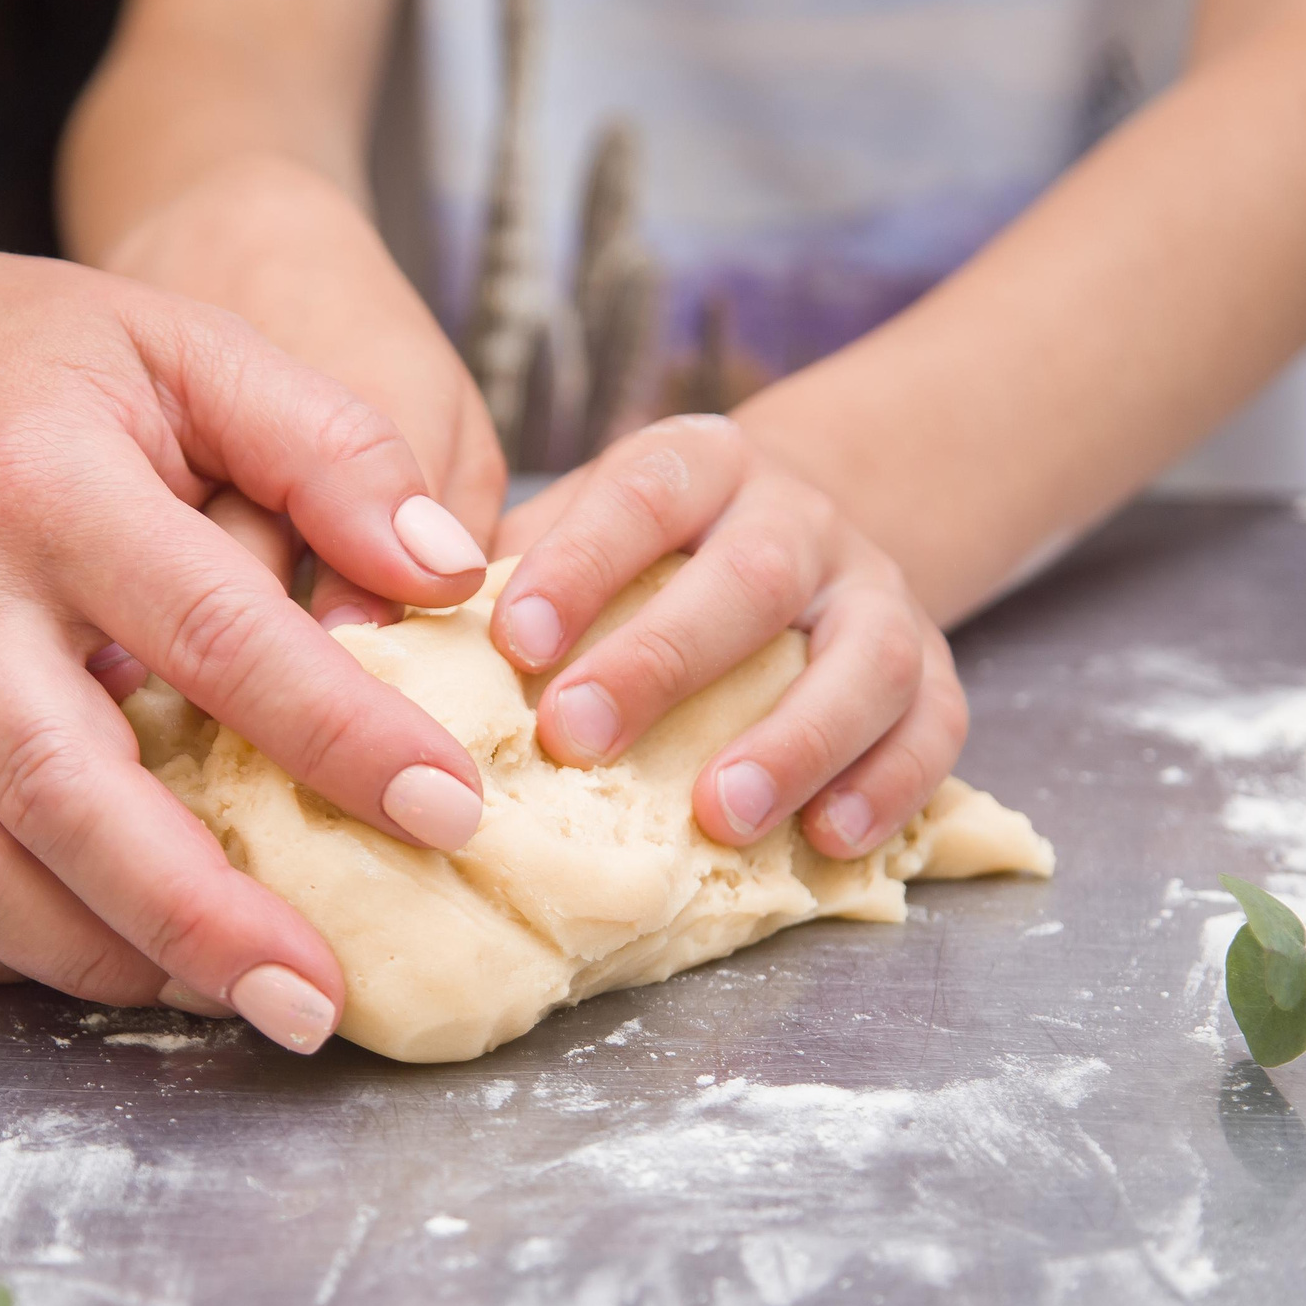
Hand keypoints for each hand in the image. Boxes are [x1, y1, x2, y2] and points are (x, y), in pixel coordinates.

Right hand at [0, 231, 496, 1051]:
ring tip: (222, 997)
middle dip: (200, 915)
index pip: (214, 632)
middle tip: (318, 1000)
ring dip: (91, 956)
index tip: (446, 812)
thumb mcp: (181, 344)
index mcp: (51, 484)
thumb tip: (450, 573)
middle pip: (66, 789)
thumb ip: (326, 446)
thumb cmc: (13, 359)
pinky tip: (89, 962)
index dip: (337, 732)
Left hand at [492, 416, 964, 858]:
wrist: (796, 540)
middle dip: (664, 660)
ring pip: (862, 656)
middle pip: (749, 578)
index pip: (643, 494)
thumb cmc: (645, 562)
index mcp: (701, 464)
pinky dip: (890, 784)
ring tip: (720, 814)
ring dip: (794, 739)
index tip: (513, 642)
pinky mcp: (933, 668)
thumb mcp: (577, 535)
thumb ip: (499, 582)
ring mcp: (876, 591)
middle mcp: (798, 517)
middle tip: (579, 737)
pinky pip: (935, 724)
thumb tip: (370, 646)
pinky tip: (831, 841)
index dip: (580, 564)